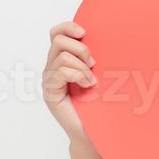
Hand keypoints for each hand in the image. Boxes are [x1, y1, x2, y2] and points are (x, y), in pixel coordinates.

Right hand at [42, 20, 97, 139]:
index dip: (69, 27)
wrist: (95, 130)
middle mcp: (52, 67)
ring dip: (82, 66)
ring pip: (62, 55)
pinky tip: (88, 85)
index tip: (85, 33)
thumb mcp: (101, 73)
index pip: (56, 32)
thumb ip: (95, 56)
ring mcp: (50, 80)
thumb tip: (109, 35)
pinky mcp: (50, 92)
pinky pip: (60, 71)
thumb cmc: (101, 102)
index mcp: (63, 59)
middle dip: (81, 48)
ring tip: (91, 80)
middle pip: (57, 39)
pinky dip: (78, 75)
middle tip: (94, 64)